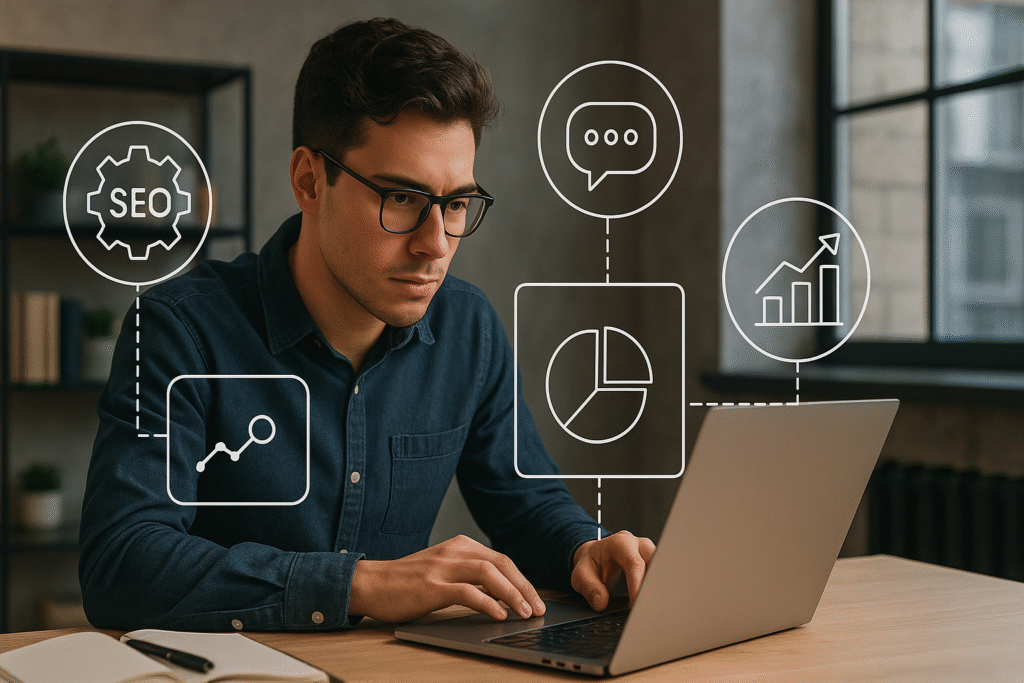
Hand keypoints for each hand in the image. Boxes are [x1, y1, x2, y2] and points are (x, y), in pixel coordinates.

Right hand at [348, 535, 545, 622]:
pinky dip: (487, 602)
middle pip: (501, 564)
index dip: (522, 580)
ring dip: (512, 594)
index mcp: (460, 546)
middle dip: (524, 587)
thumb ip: (468, 577)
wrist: (370, 583)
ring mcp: (442, 567)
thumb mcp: (442, 572)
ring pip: (488, 574)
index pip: (501, 559)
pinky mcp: (431, 586)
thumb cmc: (406, 582)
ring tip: (525, 613)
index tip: (535, 599)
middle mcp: (454, 551)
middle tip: (538, 608)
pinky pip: (467, 592)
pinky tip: (499, 615)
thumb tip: (501, 595)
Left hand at [571, 530, 655, 610]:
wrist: (595, 556)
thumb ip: (589, 587)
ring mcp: (649, 553)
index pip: (634, 562)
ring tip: (654, 607)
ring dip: (660, 586)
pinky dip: (659, 588)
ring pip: (663, 567)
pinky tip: (655, 602)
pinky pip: (662, 574)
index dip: (637, 584)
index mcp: (620, 543)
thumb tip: (600, 602)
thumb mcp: (581, 574)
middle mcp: (638, 545)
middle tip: (650, 606)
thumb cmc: (591, 563)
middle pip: (655, 560)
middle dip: (655, 583)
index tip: (637, 603)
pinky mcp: (654, 562)